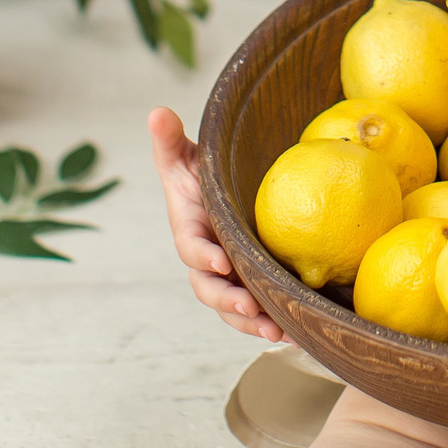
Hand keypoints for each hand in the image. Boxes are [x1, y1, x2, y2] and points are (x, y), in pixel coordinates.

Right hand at [149, 105, 284, 342]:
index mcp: (190, 228)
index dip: (203, 255)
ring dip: (250, 322)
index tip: (220, 262)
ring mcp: (226, 276)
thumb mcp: (185, 156)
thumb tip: (157, 112)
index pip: (191, 245)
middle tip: (250, 306)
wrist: (220, 192)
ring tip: (275, 332)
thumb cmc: (200, 173)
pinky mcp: (246, 285)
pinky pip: (253, 311)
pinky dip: (267, 324)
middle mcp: (205, 258)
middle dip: (228, 300)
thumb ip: (170, 140)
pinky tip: (291, 335)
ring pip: (231, 307)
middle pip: (209, 287)